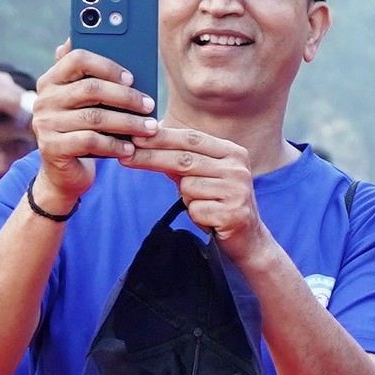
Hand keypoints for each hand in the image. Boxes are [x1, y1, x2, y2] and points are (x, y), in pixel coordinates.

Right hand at [30, 44, 157, 204]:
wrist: (64, 171)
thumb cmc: (84, 131)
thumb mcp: (87, 106)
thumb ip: (96, 81)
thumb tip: (124, 54)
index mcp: (52, 80)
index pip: (77, 58)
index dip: (107, 66)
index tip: (131, 78)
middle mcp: (44, 99)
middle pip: (90, 89)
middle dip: (126, 97)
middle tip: (150, 105)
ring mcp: (45, 123)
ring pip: (94, 117)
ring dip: (128, 122)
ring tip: (149, 128)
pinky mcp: (51, 148)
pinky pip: (90, 141)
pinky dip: (114, 145)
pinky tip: (131, 148)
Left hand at [122, 123, 263, 263]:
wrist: (249, 238)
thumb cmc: (220, 203)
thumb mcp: (204, 176)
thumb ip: (182, 160)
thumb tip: (146, 144)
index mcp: (232, 152)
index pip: (191, 139)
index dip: (161, 137)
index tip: (135, 136)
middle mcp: (237, 168)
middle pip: (185, 159)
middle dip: (151, 157)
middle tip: (125, 157)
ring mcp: (237, 191)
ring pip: (188, 187)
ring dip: (186, 198)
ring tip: (203, 204)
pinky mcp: (232, 213)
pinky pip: (195, 209)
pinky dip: (196, 215)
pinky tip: (209, 218)